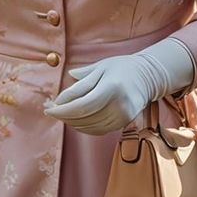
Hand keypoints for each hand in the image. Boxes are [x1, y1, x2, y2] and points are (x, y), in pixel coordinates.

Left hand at [42, 39, 195, 135]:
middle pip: (84, 118)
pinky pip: (98, 130)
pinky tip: (75, 120)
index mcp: (112, 88)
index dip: (62, 110)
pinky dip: (83, 126)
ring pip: (89, 126)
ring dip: (72, 122)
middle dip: (63, 116)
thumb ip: (82, 81)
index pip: (82, 105)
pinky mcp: (123, 124)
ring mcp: (123, 117)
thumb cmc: (122, 68)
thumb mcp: (101, 66)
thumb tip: (61, 96)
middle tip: (50, 110)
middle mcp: (119, 105)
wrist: (148, 76)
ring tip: (61, 114)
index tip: (48, 108)